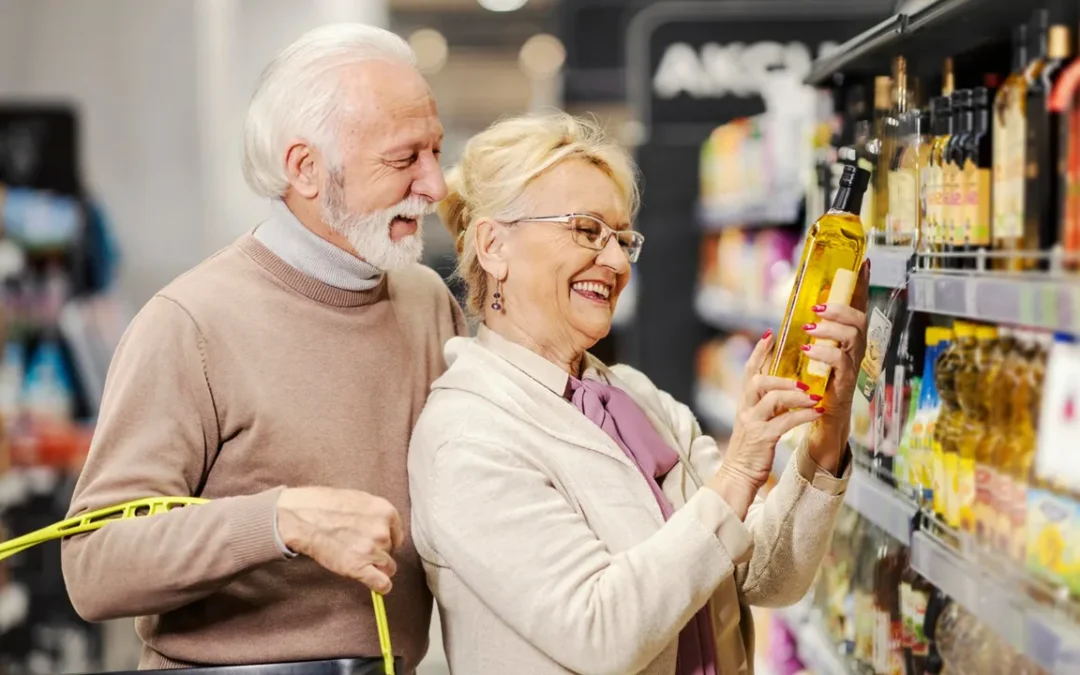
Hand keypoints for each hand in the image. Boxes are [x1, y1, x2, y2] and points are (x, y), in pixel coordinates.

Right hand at [276, 487, 404, 593]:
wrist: (302, 518)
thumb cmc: (325, 505)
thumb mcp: (359, 499)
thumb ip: (375, 514)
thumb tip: (383, 528)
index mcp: (386, 511)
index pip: (397, 534)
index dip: (385, 540)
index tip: (374, 543)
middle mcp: (383, 531)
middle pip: (391, 550)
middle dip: (378, 552)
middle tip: (357, 547)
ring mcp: (372, 551)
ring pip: (387, 567)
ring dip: (374, 566)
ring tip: (354, 558)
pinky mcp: (359, 568)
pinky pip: (382, 584)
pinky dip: (380, 586)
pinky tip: (374, 584)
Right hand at [711, 331, 823, 497]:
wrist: (738, 477)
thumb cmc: (751, 449)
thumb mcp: (756, 421)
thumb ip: (766, 404)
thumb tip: (785, 388)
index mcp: (744, 403)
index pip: (748, 371)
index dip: (758, 352)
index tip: (770, 334)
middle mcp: (745, 409)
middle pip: (758, 381)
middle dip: (781, 376)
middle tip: (802, 379)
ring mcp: (752, 423)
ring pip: (772, 399)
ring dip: (795, 394)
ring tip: (813, 395)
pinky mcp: (762, 438)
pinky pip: (785, 421)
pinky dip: (803, 415)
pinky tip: (817, 413)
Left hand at [800, 259, 870, 432]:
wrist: (819, 418)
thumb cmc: (814, 382)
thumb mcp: (810, 352)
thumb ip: (809, 333)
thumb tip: (798, 309)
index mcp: (846, 338)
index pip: (857, 306)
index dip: (862, 285)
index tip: (864, 262)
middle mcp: (854, 349)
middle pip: (860, 319)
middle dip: (841, 308)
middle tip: (818, 307)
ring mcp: (852, 366)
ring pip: (853, 337)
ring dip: (831, 329)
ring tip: (810, 328)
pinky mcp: (844, 383)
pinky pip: (841, 363)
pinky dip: (825, 354)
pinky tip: (810, 351)